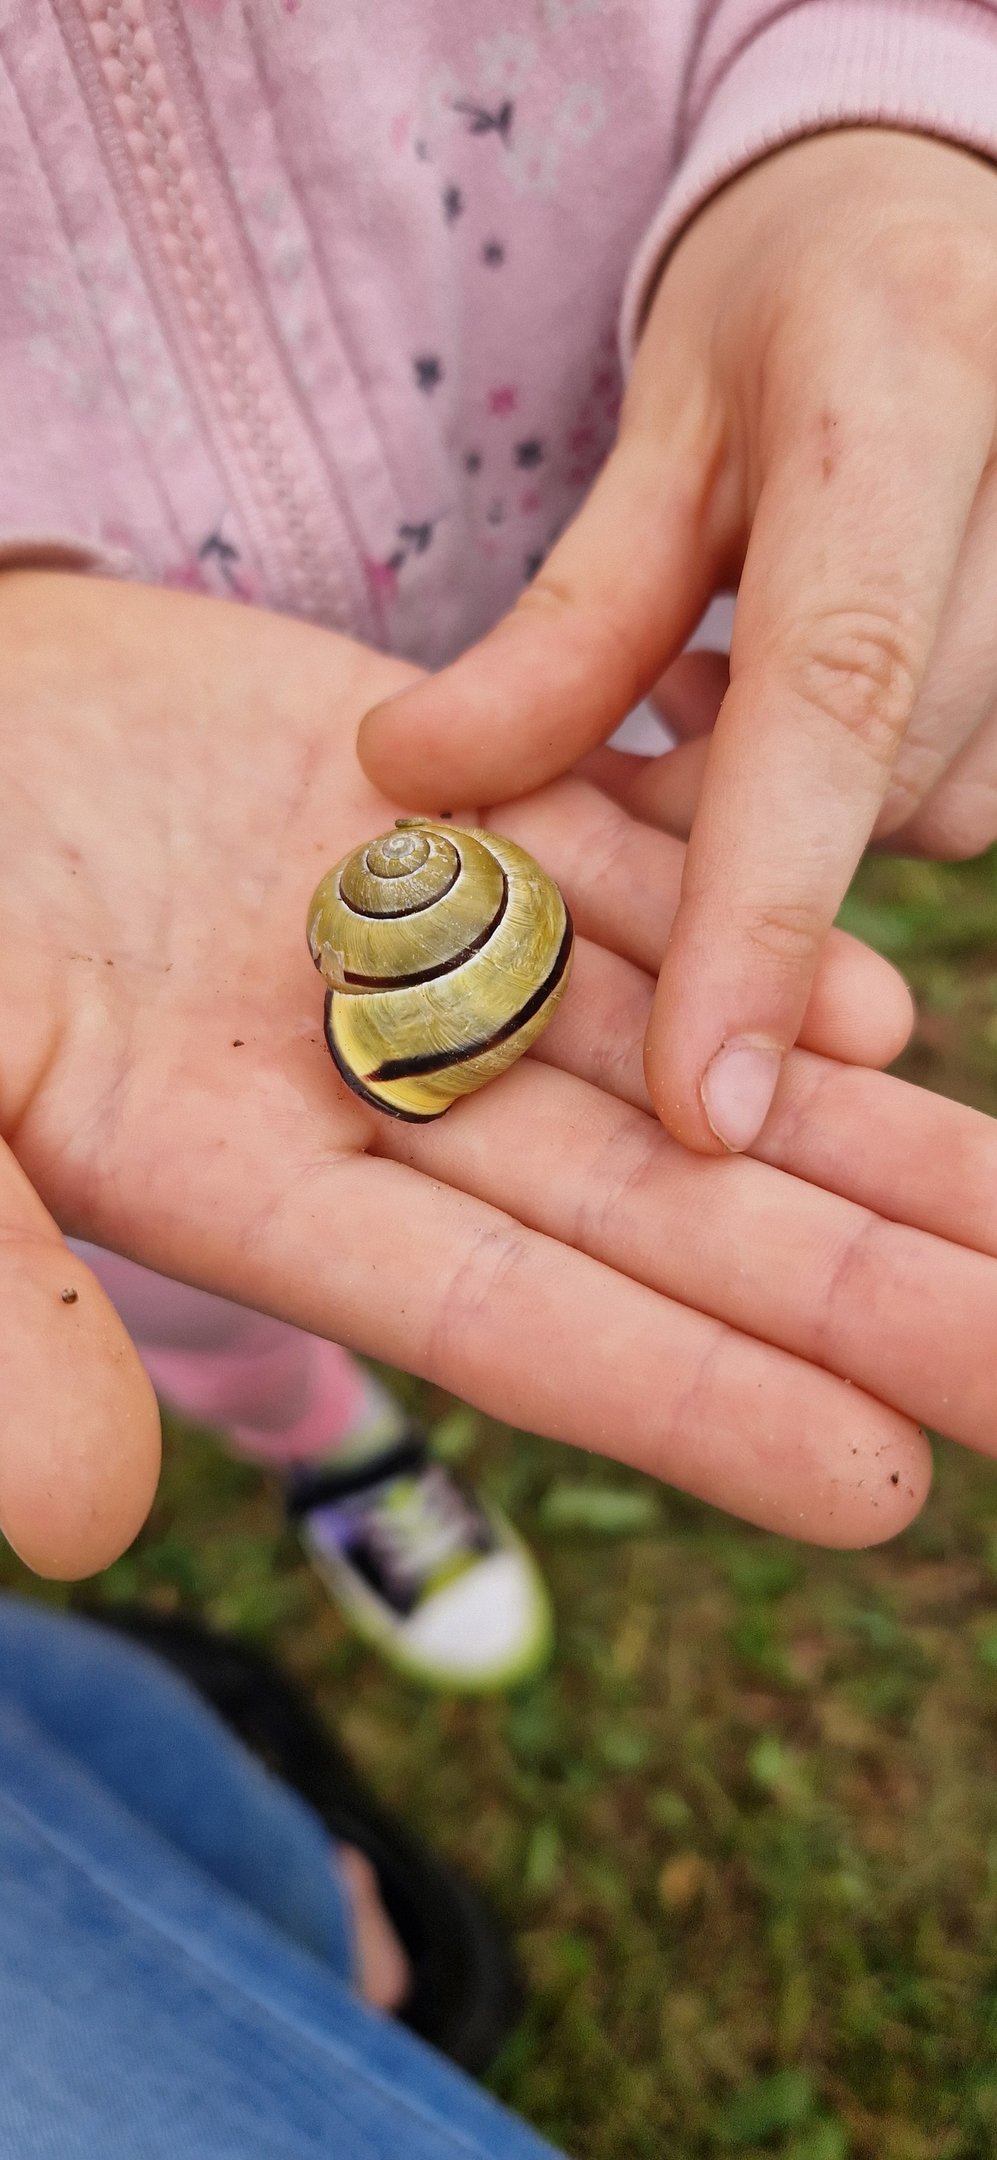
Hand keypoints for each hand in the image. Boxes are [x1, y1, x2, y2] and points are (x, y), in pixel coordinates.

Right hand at [2, 572, 994, 1582]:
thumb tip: (79, 1523)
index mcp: (238, 1182)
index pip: (508, 1318)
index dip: (694, 1402)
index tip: (886, 1484)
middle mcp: (358, 1085)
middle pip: (647, 1204)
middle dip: (846, 1284)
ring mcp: (400, 934)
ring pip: (670, 1045)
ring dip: (844, 1122)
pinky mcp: (420, 792)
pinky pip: (607, 861)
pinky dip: (737, 913)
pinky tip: (878, 993)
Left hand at [359, 129, 996, 1153]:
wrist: (944, 236)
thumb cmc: (794, 312)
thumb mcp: (663, 433)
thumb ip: (564, 621)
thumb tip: (411, 782)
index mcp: (902, 399)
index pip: (835, 697)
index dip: (759, 913)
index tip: (704, 1102)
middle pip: (880, 785)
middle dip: (733, 825)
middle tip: (650, 734)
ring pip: (938, 811)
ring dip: (811, 802)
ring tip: (752, 671)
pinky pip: (972, 793)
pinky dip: (875, 784)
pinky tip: (831, 688)